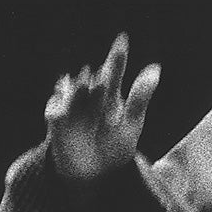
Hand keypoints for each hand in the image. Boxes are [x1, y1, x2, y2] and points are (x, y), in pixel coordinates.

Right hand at [45, 33, 159, 188]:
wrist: (95, 174)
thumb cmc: (114, 146)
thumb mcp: (132, 123)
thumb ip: (140, 97)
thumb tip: (156, 68)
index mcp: (110, 96)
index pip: (114, 71)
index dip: (118, 56)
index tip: (123, 37)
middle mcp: (89, 97)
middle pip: (94, 80)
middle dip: (97, 78)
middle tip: (103, 75)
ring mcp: (71, 108)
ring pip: (74, 90)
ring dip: (79, 88)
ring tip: (86, 83)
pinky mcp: (56, 122)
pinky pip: (54, 110)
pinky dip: (58, 108)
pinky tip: (61, 111)